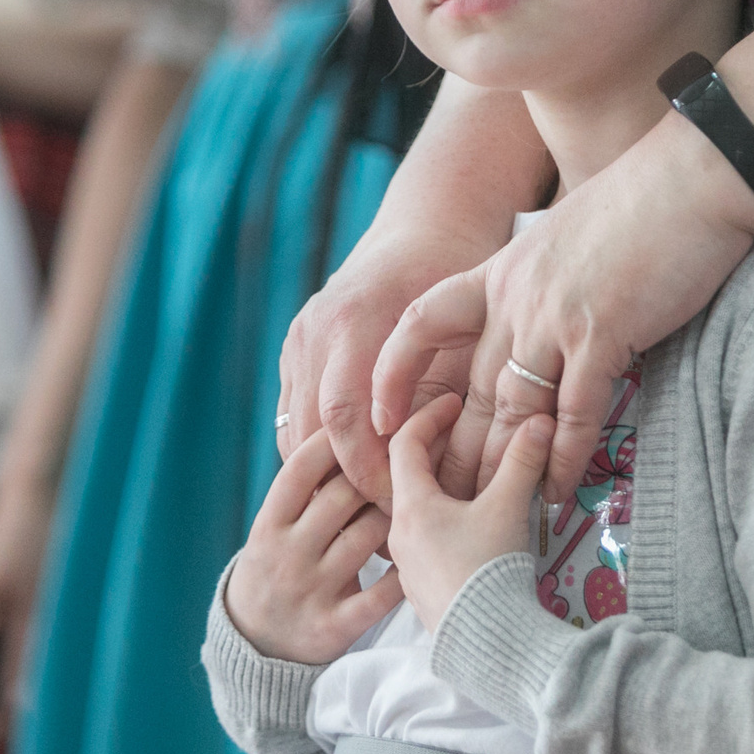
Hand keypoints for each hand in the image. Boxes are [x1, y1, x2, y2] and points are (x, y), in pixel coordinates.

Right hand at [0, 465, 53, 740]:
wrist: (34, 488)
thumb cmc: (38, 540)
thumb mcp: (39, 603)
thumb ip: (28, 657)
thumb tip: (23, 712)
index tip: (32, 732)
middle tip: (46, 719)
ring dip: (5, 692)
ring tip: (51, 693)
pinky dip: (10, 671)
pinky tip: (47, 664)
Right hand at [225, 429, 401, 664]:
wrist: (254, 648)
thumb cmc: (274, 571)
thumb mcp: (274, 531)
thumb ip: (305, 494)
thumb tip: (349, 438)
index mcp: (269, 525)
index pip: (304, 468)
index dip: (339, 439)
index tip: (371, 422)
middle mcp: (287, 553)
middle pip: (345, 494)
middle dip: (383, 471)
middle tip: (414, 454)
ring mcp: (311, 590)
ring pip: (369, 536)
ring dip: (400, 514)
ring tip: (424, 498)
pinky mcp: (334, 626)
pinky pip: (382, 593)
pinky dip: (406, 571)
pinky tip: (423, 554)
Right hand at [279, 223, 496, 501]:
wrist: (425, 229)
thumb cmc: (457, 281)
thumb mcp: (460, 333)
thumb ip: (441, 399)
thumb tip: (442, 478)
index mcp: (356, 322)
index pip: (347, 418)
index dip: (370, 472)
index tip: (402, 507)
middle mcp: (315, 332)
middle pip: (312, 433)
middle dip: (347, 486)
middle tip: (384, 524)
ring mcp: (297, 340)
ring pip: (295, 433)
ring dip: (329, 478)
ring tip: (370, 510)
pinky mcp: (292, 350)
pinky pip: (295, 419)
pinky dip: (320, 456)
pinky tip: (354, 478)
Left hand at [371, 110, 753, 499]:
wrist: (694, 178)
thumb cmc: (645, 205)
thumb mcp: (570, 238)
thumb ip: (545, 283)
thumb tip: (547, 320)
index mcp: (502, 271)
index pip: (422, 323)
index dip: (394, 372)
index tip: (382, 415)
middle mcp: (516, 299)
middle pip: (471, 389)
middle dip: (456, 451)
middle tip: (446, 500)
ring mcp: (554, 319)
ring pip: (511, 411)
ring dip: (503, 468)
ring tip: (496, 514)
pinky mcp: (601, 336)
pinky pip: (571, 414)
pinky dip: (560, 459)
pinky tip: (554, 492)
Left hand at [384, 394, 549, 629]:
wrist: (487, 643)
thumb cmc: (489, 568)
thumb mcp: (508, 507)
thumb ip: (522, 461)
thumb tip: (540, 421)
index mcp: (411, 507)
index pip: (404, 444)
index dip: (428, 416)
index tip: (453, 404)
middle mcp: (398, 533)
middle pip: (405, 477)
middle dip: (433, 450)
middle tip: (464, 433)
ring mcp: (406, 565)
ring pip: (413, 512)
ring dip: (437, 488)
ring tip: (472, 478)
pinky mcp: (420, 589)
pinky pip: (422, 541)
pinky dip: (440, 520)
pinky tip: (469, 525)